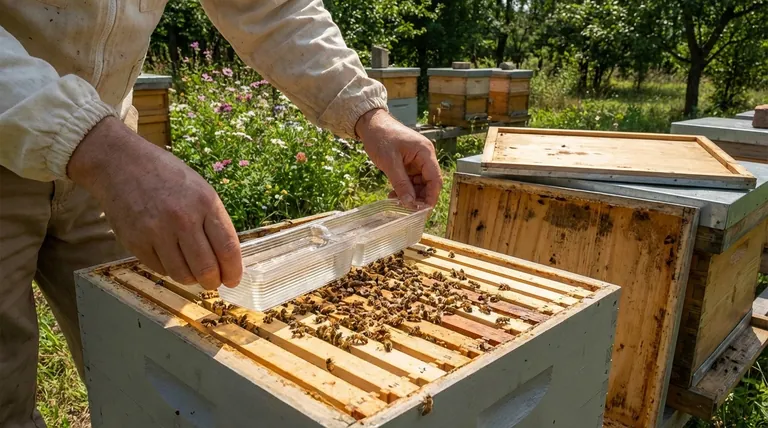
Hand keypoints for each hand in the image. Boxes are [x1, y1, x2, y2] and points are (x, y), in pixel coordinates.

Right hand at [68, 117, 241, 289]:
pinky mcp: (135, 242)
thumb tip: (226, 257)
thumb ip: (214, 220)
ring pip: (183, 275)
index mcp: (206, 203)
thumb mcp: (200, 189)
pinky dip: (169, 269)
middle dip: (213, 281)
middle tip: (213, 281)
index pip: (228, 248)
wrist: (120, 164)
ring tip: (192, 271)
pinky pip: (161, 269)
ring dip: (192, 279)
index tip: (233, 280)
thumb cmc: (166, 176)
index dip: (233, 271)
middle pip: (207, 268)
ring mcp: (157, 232)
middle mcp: (183, 219)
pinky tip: (170, 258)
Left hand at [355, 109, 442, 207]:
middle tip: (408, 210)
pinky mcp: (409, 163)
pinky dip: (404, 189)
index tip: (422, 212)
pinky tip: (394, 195)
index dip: (431, 197)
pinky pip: (411, 180)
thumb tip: (410, 203)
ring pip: (420, 184)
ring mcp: (417, 160)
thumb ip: (401, 184)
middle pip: (429, 183)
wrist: (370, 123)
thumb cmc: (381, 137)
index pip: (435, 179)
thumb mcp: (390, 162)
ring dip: (410, 195)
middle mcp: (425, 157)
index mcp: (426, 153)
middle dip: (419, 198)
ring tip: (397, 202)